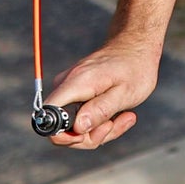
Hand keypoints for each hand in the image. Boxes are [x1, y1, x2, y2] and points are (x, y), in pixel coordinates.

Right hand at [44, 36, 160, 149]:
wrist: (136, 47)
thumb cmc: (134, 68)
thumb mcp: (124, 93)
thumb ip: (100, 110)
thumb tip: (78, 128)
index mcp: (75, 84)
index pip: (48, 116)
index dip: (64, 135)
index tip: (89, 135)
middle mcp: (66, 86)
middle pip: (62, 128)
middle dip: (90, 136)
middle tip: (115, 125)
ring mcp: (70, 90)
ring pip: (75, 126)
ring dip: (100, 130)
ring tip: (127, 116)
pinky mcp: (76, 94)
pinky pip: (82, 118)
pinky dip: (101, 122)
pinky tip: (123, 115)